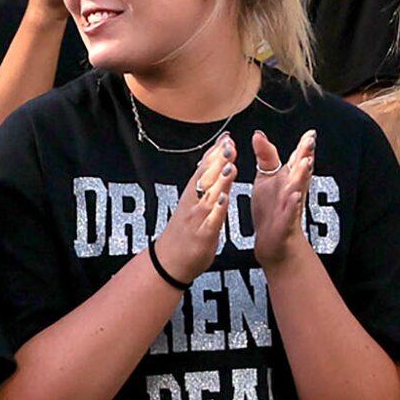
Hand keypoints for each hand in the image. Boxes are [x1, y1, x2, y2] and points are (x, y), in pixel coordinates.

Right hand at [152, 136, 236, 286]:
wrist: (168, 261)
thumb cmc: (184, 231)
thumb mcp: (193, 204)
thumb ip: (205, 185)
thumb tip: (215, 162)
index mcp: (192, 195)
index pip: (204, 169)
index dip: (215, 153)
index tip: (226, 137)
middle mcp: (192, 203)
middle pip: (205, 178)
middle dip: (217, 161)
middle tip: (229, 145)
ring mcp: (196, 219)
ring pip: (208, 196)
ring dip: (219, 181)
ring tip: (230, 167)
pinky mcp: (201, 236)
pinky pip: (209, 221)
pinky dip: (216, 210)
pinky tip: (224, 200)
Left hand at [249, 130, 317, 270]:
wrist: (272, 240)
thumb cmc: (271, 207)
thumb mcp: (266, 178)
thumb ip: (266, 157)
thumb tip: (258, 134)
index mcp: (289, 178)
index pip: (297, 159)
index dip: (304, 147)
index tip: (310, 133)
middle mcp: (293, 189)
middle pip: (301, 170)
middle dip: (306, 156)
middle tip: (311, 142)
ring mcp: (290, 206)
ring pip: (297, 189)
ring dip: (302, 176)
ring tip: (306, 163)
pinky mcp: (285, 223)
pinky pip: (290, 213)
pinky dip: (292, 205)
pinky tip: (294, 196)